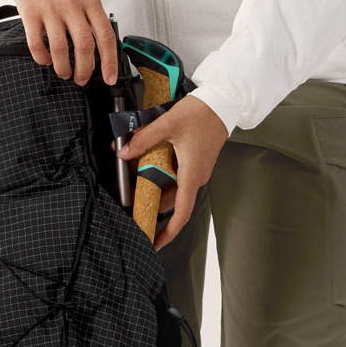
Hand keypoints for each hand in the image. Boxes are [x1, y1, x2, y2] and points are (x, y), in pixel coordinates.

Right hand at [12, 0, 117, 85]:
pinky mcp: (30, 14)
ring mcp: (50, 9)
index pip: (105, 35)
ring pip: (60, 48)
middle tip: (83, 78)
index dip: (109, 61)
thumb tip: (102, 52)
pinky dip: (43, 59)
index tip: (109, 78)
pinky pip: (36, 45)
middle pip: (84, 45)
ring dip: (63, 68)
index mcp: (90, 0)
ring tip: (65, 73)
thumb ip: (93, 18)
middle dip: (85, 69)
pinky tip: (46, 61)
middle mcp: (71, 4)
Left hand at [118, 94, 228, 248]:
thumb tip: (123, 152)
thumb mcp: (168, 125)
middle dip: (150, 204)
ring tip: (133, 179)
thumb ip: (143, 139)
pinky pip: (177, 176)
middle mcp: (196, 177)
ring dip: (154, 186)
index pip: (180, 214)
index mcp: (191, 175)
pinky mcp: (196, 162)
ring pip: (172, 187)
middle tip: (129, 204)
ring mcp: (197, 170)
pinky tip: (147, 163)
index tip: (155, 244)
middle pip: (171, 201)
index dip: (168, 233)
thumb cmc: (201, 114)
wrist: (222, 102)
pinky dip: (161, 174)